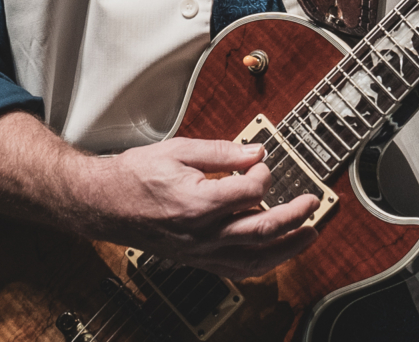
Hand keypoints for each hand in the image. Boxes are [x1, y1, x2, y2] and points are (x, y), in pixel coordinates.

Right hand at [69, 137, 321, 278]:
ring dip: (287, 248)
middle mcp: (200, 233)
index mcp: (197, 202)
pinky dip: (261, 264)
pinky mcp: (196, 259)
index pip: (249, 192)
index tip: (262, 163)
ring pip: (252, 258)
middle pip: (260, 231)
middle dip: (294, 217)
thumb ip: (222, 152)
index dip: (264, 175)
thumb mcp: (179, 150)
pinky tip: (275, 255)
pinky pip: (235, 269)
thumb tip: (257, 152)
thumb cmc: (136, 175)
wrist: (105, 203)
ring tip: (309, 234)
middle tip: (313, 203)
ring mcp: (199, 251)